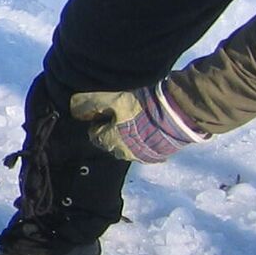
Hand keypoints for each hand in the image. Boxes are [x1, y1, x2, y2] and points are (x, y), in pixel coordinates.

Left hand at [69, 84, 205, 162]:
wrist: (179, 112)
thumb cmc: (141, 105)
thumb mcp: (110, 97)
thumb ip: (89, 104)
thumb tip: (75, 111)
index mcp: (111, 142)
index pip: (95, 135)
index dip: (99, 121)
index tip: (107, 111)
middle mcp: (127, 154)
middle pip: (113, 142)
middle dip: (114, 130)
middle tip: (123, 113)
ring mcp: (147, 156)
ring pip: (131, 146)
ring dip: (132, 135)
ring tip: (140, 118)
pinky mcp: (163, 154)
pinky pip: (150, 148)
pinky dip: (148, 138)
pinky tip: (153, 125)